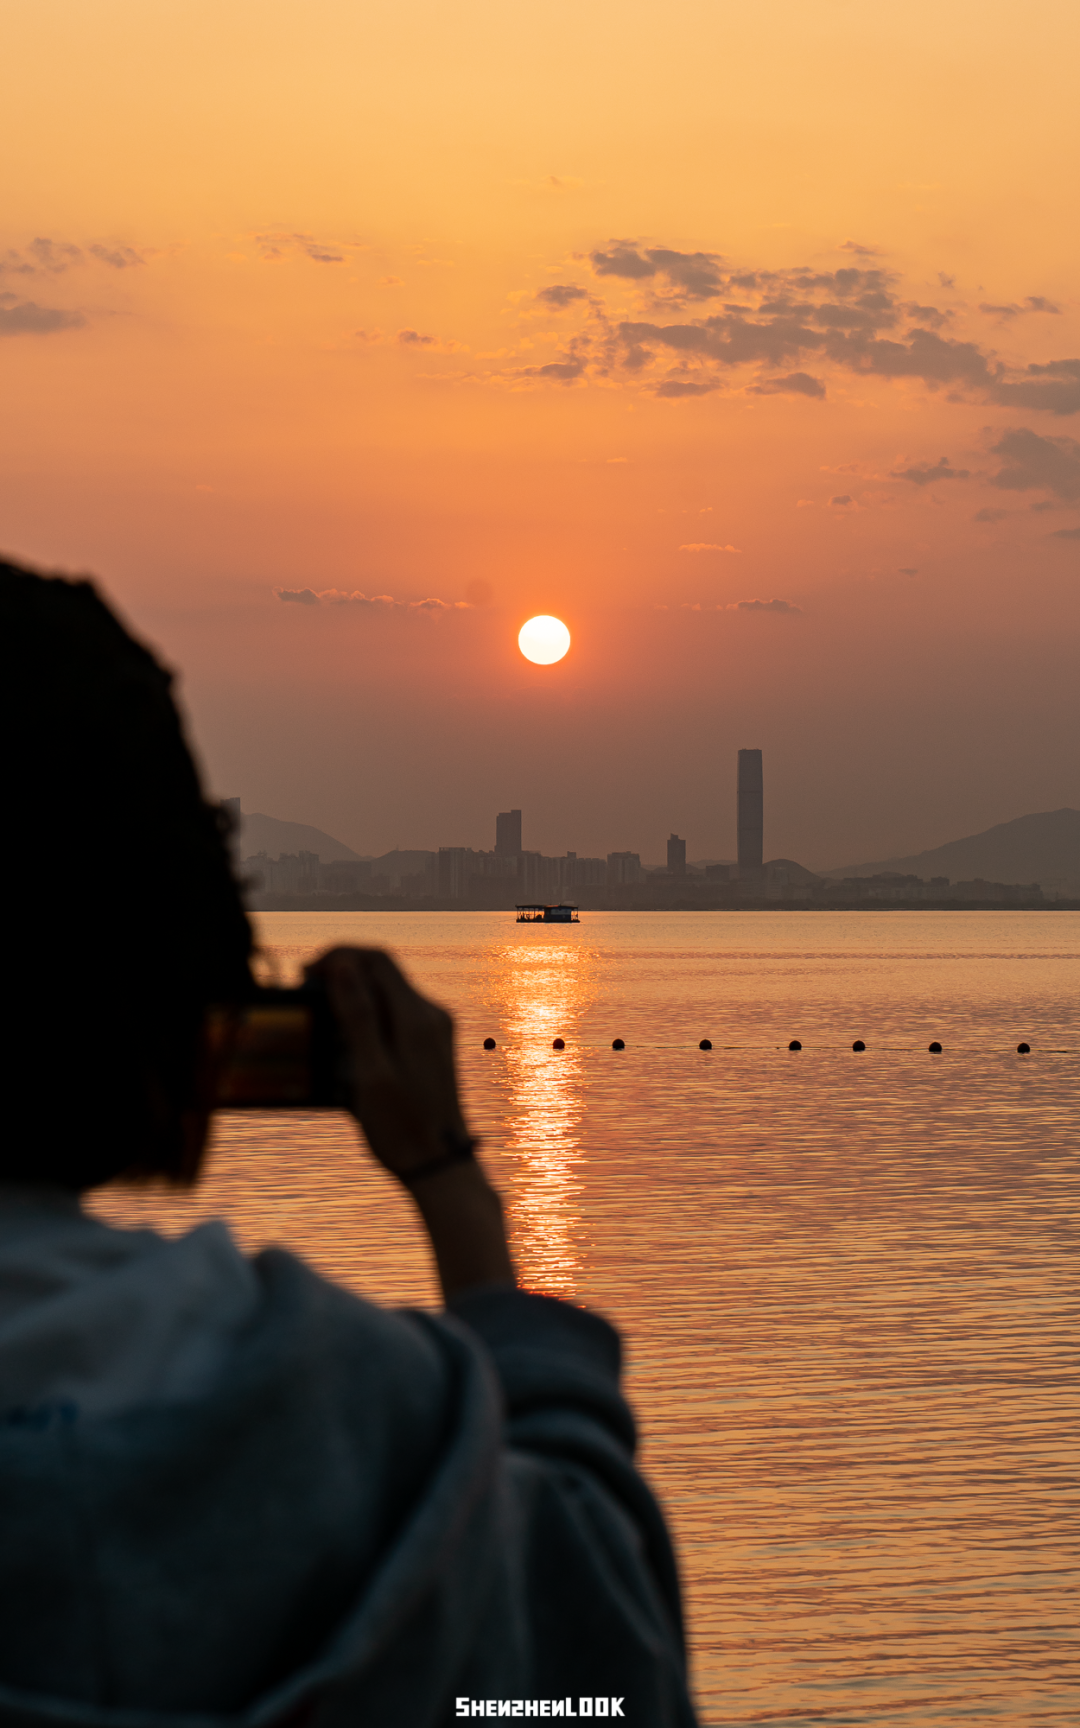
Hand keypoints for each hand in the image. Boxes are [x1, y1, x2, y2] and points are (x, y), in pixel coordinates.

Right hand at [310, 947, 467, 1179]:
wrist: (439, 1165)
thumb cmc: (402, 1127)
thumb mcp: (370, 1072)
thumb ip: (358, 1017)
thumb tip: (342, 967)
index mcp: (417, 1018)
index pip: (376, 960)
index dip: (339, 956)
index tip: (306, 972)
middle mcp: (431, 1016)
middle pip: (383, 972)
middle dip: (343, 973)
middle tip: (306, 990)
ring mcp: (434, 1030)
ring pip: (388, 992)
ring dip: (353, 995)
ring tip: (320, 1015)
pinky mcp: (430, 1046)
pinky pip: (395, 1014)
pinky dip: (367, 1015)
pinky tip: (346, 1038)